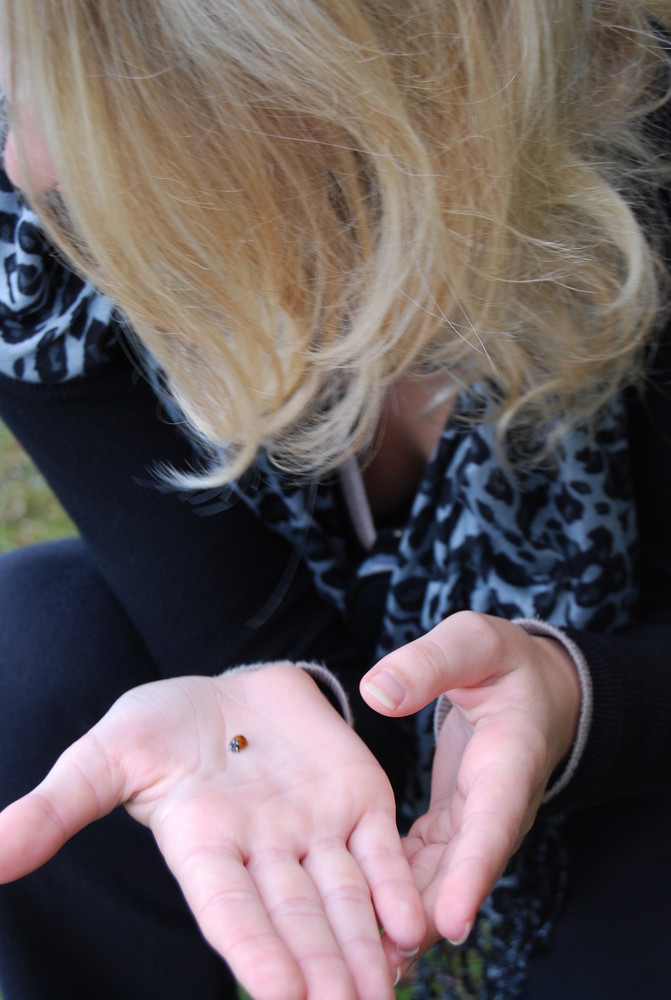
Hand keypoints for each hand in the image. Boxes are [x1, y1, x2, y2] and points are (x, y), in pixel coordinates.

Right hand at [0, 664, 424, 999]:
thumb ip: (58, 808)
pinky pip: (380, 851)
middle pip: (294, 921)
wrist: (231, 688)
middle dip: (320, 973)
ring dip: (363, 950)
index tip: (277, 996)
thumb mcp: (107, 755)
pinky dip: (395, 888)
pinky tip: (415, 925)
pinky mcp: (357, 801)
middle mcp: (264, 854)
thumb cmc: (162, 726)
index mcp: (204, 849)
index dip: (253, 951)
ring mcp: (315, 830)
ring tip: (383, 996)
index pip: (229, 910)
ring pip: (342, 899)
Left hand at [360, 611, 580, 963]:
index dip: (471, 876)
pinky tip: (361, 920)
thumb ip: (429, 663)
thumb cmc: (500, 660)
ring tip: (366, 960)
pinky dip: (399, 891)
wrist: (531, 686)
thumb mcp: (471, 643)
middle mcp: (495, 804)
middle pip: (464, 872)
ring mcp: (475, 820)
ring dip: (409, 917)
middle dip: (427, 919)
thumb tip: (376, 692)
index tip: (447, 924)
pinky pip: (426, 865)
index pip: (492, 825)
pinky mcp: (454, 824)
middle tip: (385, 963)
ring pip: (442, 879)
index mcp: (508, 760)